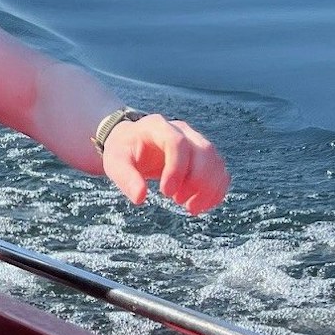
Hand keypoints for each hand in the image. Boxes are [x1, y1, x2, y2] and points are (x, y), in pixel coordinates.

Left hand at [100, 114, 228, 213]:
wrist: (133, 143)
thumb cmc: (124, 151)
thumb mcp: (115, 162)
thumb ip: (125, 178)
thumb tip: (140, 198)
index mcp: (158, 127)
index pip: (178, 143)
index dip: (176, 169)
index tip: (165, 192)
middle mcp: (183, 130)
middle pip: (204, 151)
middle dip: (197, 181)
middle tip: (178, 202)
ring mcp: (196, 141)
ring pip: (216, 162)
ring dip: (209, 189)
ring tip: (190, 207)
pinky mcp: (204, 156)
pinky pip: (220, 172)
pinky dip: (216, 191)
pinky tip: (200, 205)